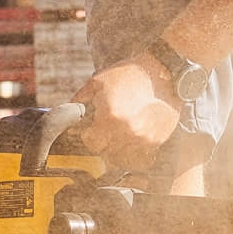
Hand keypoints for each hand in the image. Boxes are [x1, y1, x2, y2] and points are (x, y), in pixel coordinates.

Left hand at [73, 59, 181, 175]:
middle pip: (106, 153)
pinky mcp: (157, 142)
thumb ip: (80, 99)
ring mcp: (143, 139)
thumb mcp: (98, 81)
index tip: (92, 128)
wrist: (163, 72)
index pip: (91, 143)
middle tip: (107, 130)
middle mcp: (127, 131)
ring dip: (117, 151)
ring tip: (120, 136)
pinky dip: (134, 156)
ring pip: (122, 160)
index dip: (89, 135)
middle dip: (103, 142)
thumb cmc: (130, 75)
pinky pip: (140, 161)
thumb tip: (69, 113)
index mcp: (110, 116)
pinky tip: (133, 142)